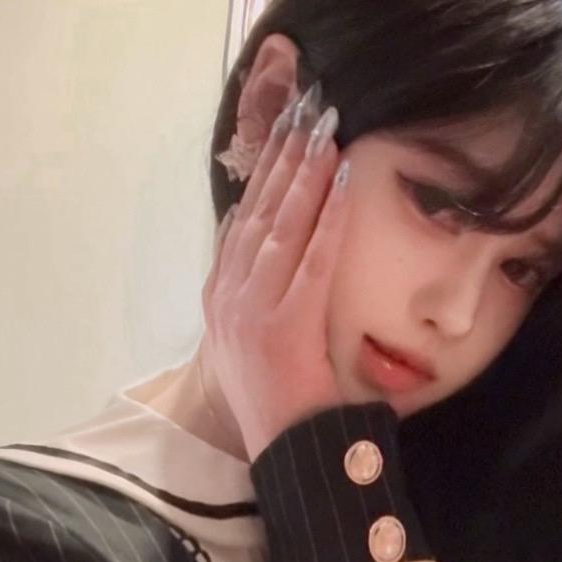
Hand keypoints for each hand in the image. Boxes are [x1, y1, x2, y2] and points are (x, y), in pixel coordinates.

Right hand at [200, 97, 373, 461]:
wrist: (288, 454)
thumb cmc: (286, 401)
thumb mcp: (261, 338)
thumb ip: (266, 293)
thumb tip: (283, 245)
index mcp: (218, 298)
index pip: (242, 218)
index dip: (265, 169)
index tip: (285, 128)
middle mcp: (226, 298)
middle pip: (257, 210)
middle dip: (284, 155)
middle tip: (309, 108)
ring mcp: (250, 312)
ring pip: (280, 226)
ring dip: (305, 173)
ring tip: (326, 130)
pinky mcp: (282, 328)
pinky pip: (311, 261)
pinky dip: (327, 219)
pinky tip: (344, 183)